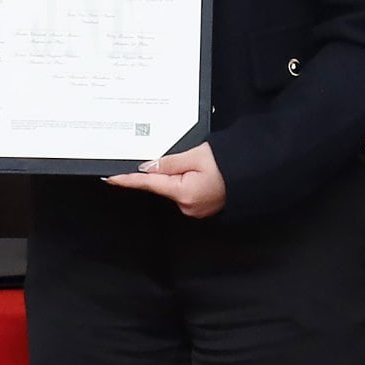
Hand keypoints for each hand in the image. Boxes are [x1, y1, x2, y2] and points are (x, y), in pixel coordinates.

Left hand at [104, 143, 227, 217]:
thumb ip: (169, 162)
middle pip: (163, 185)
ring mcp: (194, 209)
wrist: (252, 173)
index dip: (129, 180)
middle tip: (187, 160)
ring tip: (200, 166)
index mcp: (184, 192)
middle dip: (165, 171)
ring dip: (179, 175)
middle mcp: (187, 205)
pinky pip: (185, 192)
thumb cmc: (229, 164)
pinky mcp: (200, 208)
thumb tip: (148, 166)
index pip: (149, 184)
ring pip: (174, 188)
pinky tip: (201, 174)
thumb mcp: (196, 155)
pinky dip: (187, 182)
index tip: (111, 178)